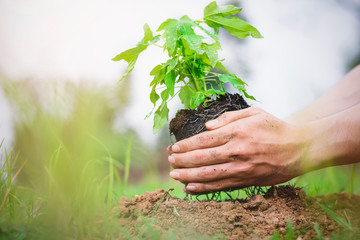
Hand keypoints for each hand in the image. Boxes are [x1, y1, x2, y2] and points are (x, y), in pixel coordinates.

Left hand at [167, 107, 308, 193]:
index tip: (173, 148)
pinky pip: (221, 186)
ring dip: (187, 175)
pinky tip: (190, 187)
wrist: (300, 147)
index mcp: (236, 132)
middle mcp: (236, 151)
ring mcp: (241, 168)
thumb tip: (208, 125)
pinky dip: (203, 188)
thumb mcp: (253, 112)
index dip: (185, 145)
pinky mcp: (247, 180)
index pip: (203, 140)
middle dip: (181, 160)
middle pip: (201, 158)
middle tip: (169, 160)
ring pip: (207, 174)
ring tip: (173, 174)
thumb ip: (228, 117)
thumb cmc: (275, 127)